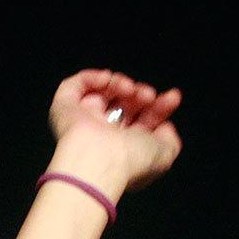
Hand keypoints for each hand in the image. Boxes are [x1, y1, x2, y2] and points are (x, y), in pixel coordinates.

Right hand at [47, 69, 182, 194]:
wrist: (98, 160)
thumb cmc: (130, 161)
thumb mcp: (164, 154)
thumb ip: (170, 140)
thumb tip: (164, 126)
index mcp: (124, 147)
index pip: (143, 121)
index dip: (160, 106)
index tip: (173, 96)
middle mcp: (104, 134)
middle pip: (126, 104)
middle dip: (141, 93)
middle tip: (148, 95)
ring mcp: (83, 120)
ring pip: (103, 92)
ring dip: (121, 84)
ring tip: (129, 90)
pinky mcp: (65, 108)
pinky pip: (76, 86)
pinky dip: (92, 77)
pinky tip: (108, 80)